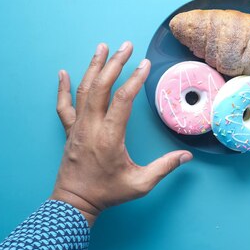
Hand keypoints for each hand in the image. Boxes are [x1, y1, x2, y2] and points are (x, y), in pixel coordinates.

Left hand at [51, 41, 192, 225]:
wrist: (74, 203)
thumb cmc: (108, 193)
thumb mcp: (140, 184)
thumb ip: (164, 168)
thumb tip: (186, 156)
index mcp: (109, 137)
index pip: (122, 100)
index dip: (134, 80)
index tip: (143, 64)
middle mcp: (91, 127)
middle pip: (101, 87)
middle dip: (114, 63)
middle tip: (125, 45)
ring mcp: (78, 127)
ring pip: (83, 91)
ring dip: (93, 67)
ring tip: (102, 47)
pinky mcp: (70, 131)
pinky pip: (63, 106)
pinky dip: (63, 88)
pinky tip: (63, 73)